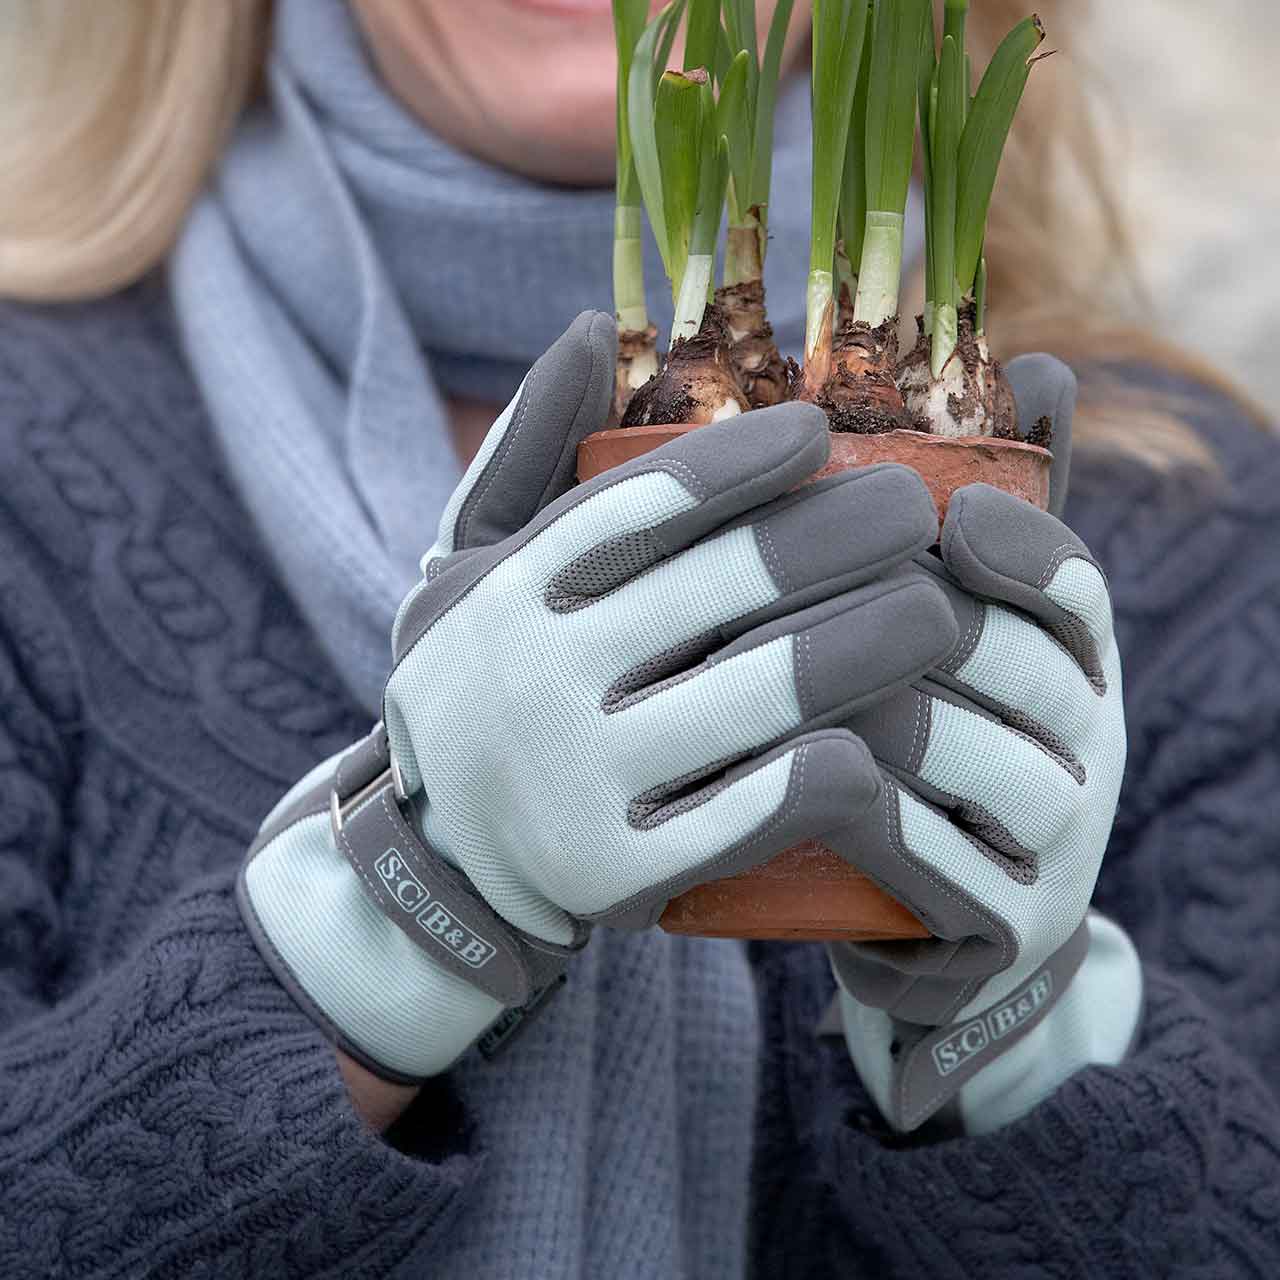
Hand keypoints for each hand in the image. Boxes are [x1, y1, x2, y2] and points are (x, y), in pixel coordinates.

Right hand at [238, 313, 957, 1084]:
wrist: (441, 862)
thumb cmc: (483, 683)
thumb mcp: (465, 565)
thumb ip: (523, 449)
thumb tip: (591, 326)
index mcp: (505, 590)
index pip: (640, 504)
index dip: (743, 459)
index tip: (824, 429)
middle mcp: (536, 677)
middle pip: (723, 587)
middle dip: (843, 536)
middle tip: (920, 512)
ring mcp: (579, 781)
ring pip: (762, 693)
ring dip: (875, 641)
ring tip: (946, 612)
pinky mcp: (619, 874)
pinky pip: (754, 815)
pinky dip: (832, 772)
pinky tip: (887, 739)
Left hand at [827, 357, 1141, 1134]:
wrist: (916, 922)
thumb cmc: (915, 747)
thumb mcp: (947, 632)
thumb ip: (975, 510)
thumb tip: (1034, 358)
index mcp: (1071, 665)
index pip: (1075, 590)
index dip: (1023, 546)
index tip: (953, 519)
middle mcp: (1085, 747)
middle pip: (1029, 668)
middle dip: (920, 627)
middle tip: (793, 602)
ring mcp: (1059, 847)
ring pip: (989, 765)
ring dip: (892, 716)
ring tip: (783, 686)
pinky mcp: (1010, 929)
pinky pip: (948, 868)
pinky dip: (876, 822)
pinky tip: (811, 786)